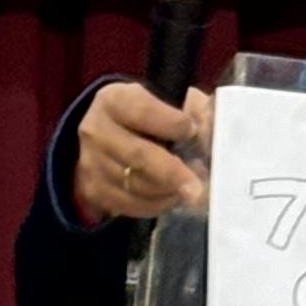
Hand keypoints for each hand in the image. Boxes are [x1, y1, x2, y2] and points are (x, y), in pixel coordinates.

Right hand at [72, 77, 212, 226]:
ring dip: (167, 192)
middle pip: (136, 155)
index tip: (192, 131)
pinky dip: (155, 205)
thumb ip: (197, 112)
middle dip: (171, 172)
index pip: (142, 112)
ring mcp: (90, 163)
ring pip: (133, 185)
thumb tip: (215, 134)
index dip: (170, 124)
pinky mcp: (93, 190)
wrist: (113, 134)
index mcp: (115, 100)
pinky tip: (172, 197)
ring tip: (190, 190)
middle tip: (197, 187)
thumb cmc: (151, 114)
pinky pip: (127, 205)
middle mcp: (95, 130)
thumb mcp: (173, 100)